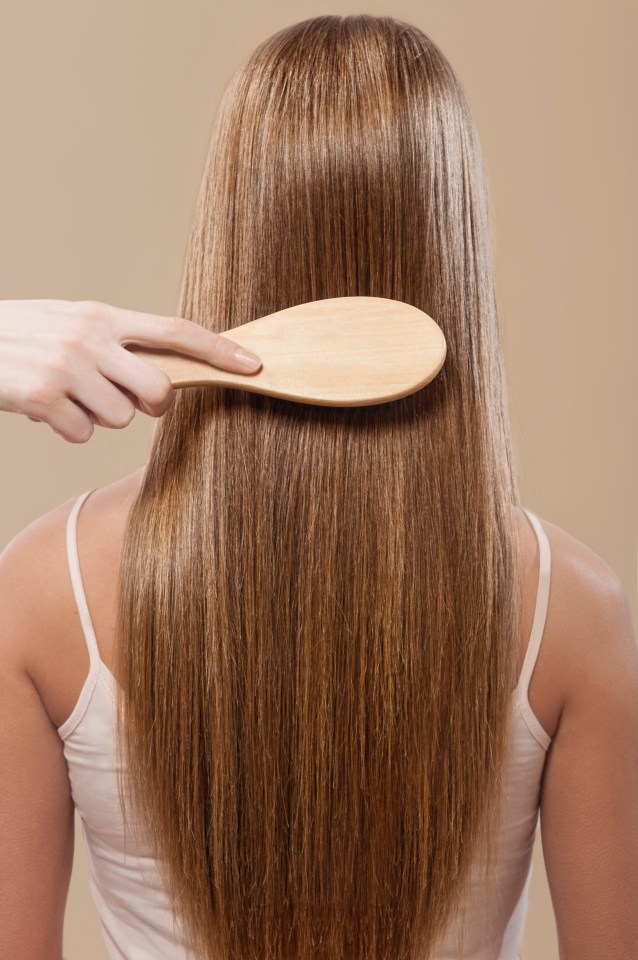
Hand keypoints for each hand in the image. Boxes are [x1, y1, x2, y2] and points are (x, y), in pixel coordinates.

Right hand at [0, 299, 261, 442]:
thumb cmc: (23, 337)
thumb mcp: (71, 324)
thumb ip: (117, 343)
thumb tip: (164, 379)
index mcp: (102, 315)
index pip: (175, 331)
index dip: (219, 349)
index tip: (254, 363)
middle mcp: (90, 336)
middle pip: (159, 389)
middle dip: (152, 406)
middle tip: (127, 400)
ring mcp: (67, 366)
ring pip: (120, 418)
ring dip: (96, 416)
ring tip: (66, 394)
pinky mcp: (43, 396)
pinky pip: (82, 434)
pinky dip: (66, 429)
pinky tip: (45, 408)